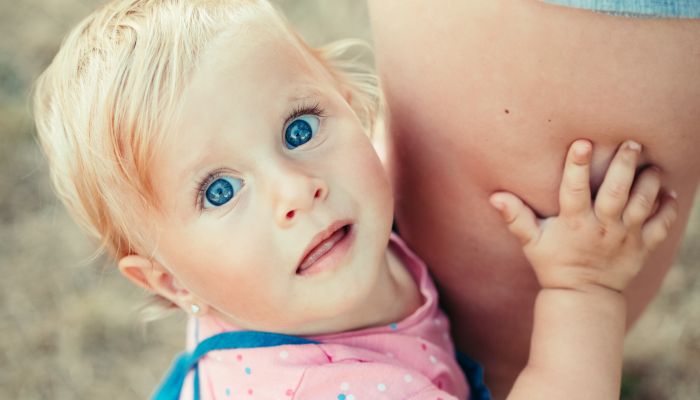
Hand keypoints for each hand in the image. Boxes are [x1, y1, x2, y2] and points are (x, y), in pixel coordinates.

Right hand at [489, 140, 677, 292]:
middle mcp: (602, 227)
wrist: (583, 296)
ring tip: (652, 165)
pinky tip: (668, 191)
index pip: (574, 190)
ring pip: (642, 204)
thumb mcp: (531, 242)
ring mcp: (625, 237)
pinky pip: (662, 225)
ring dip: (649, 182)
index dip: (577, 166)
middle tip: (632, 143)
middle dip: (625, 165)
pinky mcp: (643, 246)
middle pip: (616, 192)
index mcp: (574, 223)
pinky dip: (668, 208)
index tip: (582, 143)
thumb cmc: (554, 263)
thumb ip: (515, 217)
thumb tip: (495, 196)